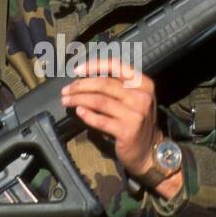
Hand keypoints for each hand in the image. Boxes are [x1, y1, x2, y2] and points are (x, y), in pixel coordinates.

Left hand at [60, 55, 181, 196]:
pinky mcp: (127, 131)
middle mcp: (141, 97)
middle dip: (80, 85)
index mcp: (143, 84)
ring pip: (99, 101)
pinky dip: (87, 115)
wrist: (149, 150)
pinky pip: (100, 120)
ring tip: (66, 100)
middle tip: (66, 90)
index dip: (94, 66)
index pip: (117, 66)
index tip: (77, 69)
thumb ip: (117, 86)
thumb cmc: (137, 121)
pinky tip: (79, 112)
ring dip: (79, 99)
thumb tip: (85, 77)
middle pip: (104, 84)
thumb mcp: (135, 98)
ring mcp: (135, 114)